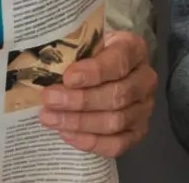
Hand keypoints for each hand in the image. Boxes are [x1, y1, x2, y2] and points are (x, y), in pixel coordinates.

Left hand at [39, 31, 154, 157]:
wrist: (103, 70)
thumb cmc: (90, 55)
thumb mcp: (84, 44)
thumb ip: (71, 52)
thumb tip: (43, 69)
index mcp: (133, 49)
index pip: (119, 61)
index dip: (94, 72)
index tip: (67, 78)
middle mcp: (145, 79)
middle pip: (118, 95)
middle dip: (80, 101)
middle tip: (49, 100)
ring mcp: (144, 108)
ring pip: (116, 121)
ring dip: (79, 122)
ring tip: (50, 118)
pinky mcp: (137, 132)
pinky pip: (118, 144)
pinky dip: (91, 142)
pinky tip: (66, 134)